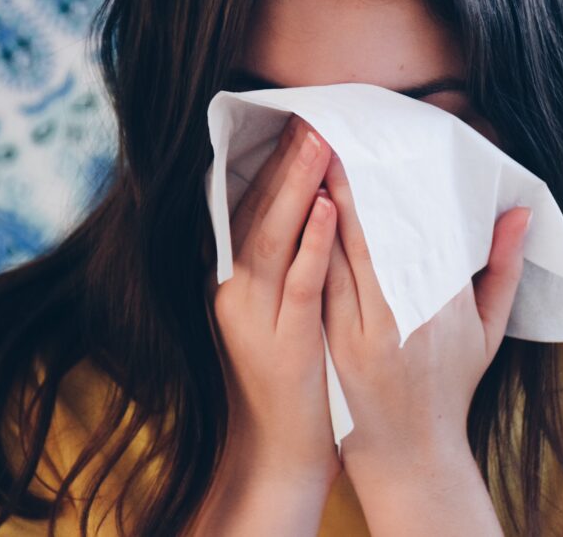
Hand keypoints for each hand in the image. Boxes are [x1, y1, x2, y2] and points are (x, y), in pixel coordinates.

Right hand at [204, 114, 338, 491]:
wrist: (278, 444)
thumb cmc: (289, 371)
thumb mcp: (271, 309)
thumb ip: (281, 261)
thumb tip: (310, 205)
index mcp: (233, 278)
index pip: (249, 208)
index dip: (272, 165)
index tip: (296, 123)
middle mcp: (234, 289)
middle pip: (258, 212)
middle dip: (284, 163)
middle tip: (310, 116)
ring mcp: (253, 315)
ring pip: (272, 238)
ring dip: (295, 188)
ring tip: (317, 143)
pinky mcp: (282, 340)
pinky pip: (297, 284)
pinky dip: (312, 243)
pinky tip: (329, 209)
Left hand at [320, 151, 530, 480]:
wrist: (412, 453)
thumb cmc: (452, 386)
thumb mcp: (489, 332)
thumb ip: (505, 269)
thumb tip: (521, 212)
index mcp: (445, 305)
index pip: (417, 232)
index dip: (390, 190)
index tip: (376, 150)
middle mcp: (404, 315)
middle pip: (370, 236)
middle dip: (345, 185)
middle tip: (328, 137)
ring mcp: (364, 333)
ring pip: (336, 257)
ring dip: (317, 209)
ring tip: (305, 164)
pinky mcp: (334, 347)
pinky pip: (318, 288)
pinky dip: (306, 250)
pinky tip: (293, 218)